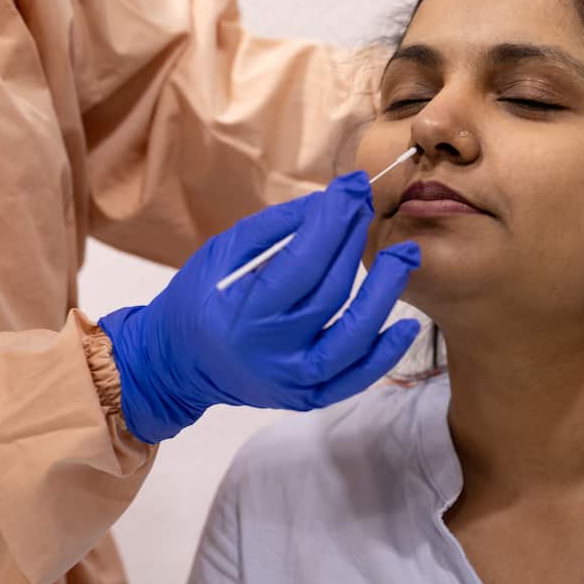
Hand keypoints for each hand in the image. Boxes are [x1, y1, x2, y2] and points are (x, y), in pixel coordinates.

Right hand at [98, 172, 420, 442]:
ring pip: (352, 339)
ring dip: (384, 295)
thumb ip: (276, 228)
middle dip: (353, 243)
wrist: (176, 364)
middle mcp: (271, 353)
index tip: (353, 187)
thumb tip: (329, 203)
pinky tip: (407, 325)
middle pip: (329, 293)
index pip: (301, 263)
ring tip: (407, 255)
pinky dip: (384, 355)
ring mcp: (292, 381)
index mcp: (243, 314)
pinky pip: (355, 378)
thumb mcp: (222, 254)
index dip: (333, 222)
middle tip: (368, 206)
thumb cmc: (198, 299)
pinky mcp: (307, 396)